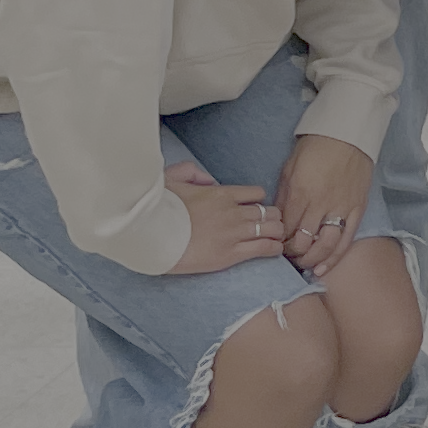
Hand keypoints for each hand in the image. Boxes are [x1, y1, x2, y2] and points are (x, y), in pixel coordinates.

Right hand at [162, 159, 291, 274]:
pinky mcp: (231, 254)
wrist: (151, 235)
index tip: (257, 207)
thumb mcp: (171, 179)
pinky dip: (273, 248)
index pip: (255, 193)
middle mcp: (232, 212)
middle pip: (268, 211)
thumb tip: (209, 180)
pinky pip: (263, 248)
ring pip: (271, 229)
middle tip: (269, 224)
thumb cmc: (157, 209)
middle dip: (272, 217)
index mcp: (220, 194)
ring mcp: (234, 233)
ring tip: (274, 237)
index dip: (259, 201)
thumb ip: (192, 173)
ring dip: (275, 232)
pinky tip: (274, 250)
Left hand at [271, 135, 375, 275]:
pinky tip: (323, 269)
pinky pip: (346, 239)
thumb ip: (284, 197)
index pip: (286, 229)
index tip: (274, 246)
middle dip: (292, 254)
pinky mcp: (357, 208)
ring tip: (303, 266)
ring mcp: (341, 208)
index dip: (278, 242)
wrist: (348, 133)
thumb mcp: (289, 169)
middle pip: (303, 242)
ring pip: (325, 246)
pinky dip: (334, 257)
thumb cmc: (316, 146)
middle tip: (287, 257)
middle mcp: (320, 204)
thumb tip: (279, 220)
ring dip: (311, 260)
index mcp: (300, 193)